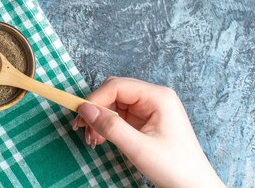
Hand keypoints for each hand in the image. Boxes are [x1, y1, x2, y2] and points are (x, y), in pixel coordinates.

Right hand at [73, 77, 224, 187]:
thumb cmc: (174, 167)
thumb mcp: (139, 148)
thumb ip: (111, 126)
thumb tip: (84, 109)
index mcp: (158, 97)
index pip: (117, 86)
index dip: (96, 99)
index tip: (80, 117)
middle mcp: (154, 98)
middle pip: (114, 92)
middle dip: (96, 109)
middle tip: (82, 129)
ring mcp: (150, 109)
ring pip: (114, 104)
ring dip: (100, 119)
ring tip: (92, 139)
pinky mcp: (146, 121)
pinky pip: (120, 116)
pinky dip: (108, 126)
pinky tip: (101, 138)